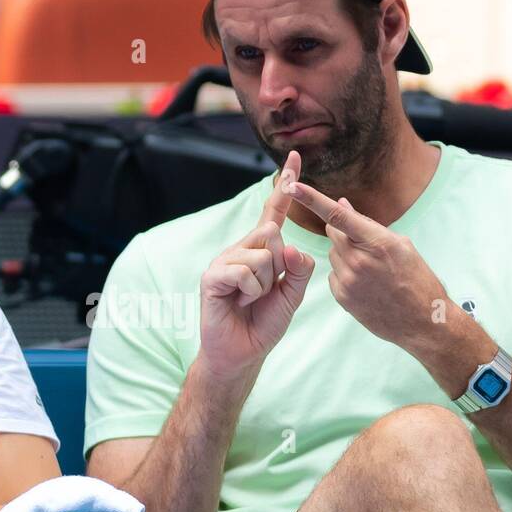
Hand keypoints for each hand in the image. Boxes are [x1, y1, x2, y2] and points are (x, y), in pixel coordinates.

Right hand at [198, 150, 315, 377]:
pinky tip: (240, 301)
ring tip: (250, 300)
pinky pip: (244, 270)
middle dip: (279, 267)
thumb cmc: (263, 323)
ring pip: (262, 254)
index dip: (285, 187)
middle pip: (273, 234)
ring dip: (265, 284)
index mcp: (260, 250)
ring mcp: (224, 260)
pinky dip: (250, 290)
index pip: (274, 212)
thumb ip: (299, 270)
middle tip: (265, 290)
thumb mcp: (292, 295)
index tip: (295, 158)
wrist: (242, 354)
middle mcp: (240, 249)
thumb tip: (295, 248)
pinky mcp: (212, 276)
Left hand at [284, 180, 449, 349]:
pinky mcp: (342, 297)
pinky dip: (345, 273)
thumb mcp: (401, 244)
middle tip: (365, 244)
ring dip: (346, 255)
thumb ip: (367, 224)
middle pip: (333, 233)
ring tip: (371, 270)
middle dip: (344, 232)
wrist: (422, 321)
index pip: (337, 216)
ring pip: (333, 253)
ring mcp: (348, 281)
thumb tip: (341, 204)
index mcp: (378, 242)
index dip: (312, 199)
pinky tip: (365, 284)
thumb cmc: (416, 278)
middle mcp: (359, 261)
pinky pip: (333, 273)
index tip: (293, 187)